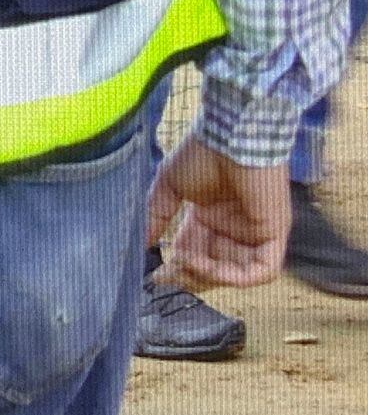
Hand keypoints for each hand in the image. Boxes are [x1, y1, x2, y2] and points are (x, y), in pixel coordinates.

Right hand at [146, 133, 292, 289]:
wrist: (231, 137)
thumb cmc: (200, 154)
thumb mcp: (168, 186)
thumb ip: (156, 216)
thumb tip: (140, 243)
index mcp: (208, 216)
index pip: (193, 250)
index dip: (176, 265)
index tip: (156, 275)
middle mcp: (231, 227)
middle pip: (214, 266)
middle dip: (191, 275)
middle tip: (169, 275)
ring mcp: (254, 232)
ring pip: (235, 272)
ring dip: (209, 275)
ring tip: (188, 264)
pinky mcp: (274, 234)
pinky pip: (262, 270)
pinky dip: (238, 277)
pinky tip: (211, 269)